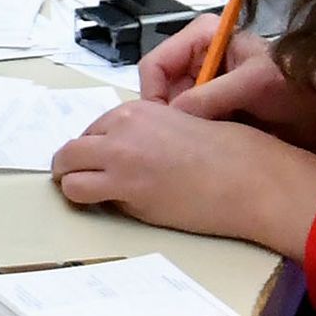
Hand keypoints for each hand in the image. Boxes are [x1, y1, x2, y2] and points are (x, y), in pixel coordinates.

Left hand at [51, 95, 315, 256]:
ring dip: (74, 182)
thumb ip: (151, 135)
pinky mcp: (125, 188)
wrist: (250, 178)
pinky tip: (106, 206)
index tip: (109, 163)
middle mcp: (122, 127)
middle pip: (73, 147)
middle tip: (89, 181)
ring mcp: (119, 157)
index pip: (97, 129)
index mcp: (138, 109)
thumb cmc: (233, 154)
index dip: (100, 149)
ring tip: (90, 196)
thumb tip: (137, 154)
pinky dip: (85, 200)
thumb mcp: (184, 125)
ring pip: (66, 170)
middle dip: (76, 164)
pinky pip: (80, 192)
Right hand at [135, 24, 315, 149]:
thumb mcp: (252, 85)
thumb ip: (210, 96)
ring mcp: (206, 85)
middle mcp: (199, 58)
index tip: (163, 127)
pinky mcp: (215, 108)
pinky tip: (207, 149)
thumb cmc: (296, 87)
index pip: (156, 64)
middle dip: (168, 115)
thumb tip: (170, 117)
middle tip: (181, 142)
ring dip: (182, 128)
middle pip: (161, 89)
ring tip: (197, 147)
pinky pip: (190, 123)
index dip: (154, 95)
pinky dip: (194, 136)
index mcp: (203, 37)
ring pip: (173, 109)